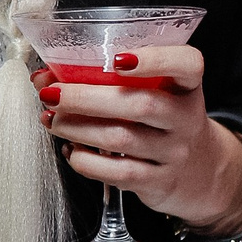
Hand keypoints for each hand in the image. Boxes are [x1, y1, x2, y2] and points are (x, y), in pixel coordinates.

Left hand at [35, 46, 241, 235]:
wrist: (197, 171)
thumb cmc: (161, 122)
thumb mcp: (153, 94)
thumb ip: (107, 79)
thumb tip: (44, 77)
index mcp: (187, 86)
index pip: (187, 64)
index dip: (155, 59)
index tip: (117, 59)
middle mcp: (186, 118)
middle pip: (139, 104)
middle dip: (85, 98)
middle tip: (51, 94)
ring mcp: (175, 152)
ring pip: (121, 139)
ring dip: (77, 128)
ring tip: (51, 120)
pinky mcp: (159, 181)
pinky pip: (117, 172)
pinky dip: (85, 161)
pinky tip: (71, 149)